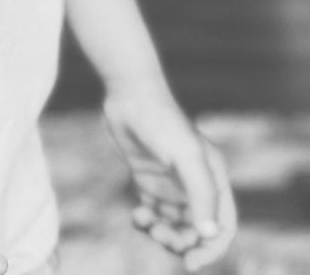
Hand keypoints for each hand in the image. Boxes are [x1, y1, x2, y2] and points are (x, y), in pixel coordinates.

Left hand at [102, 80, 236, 269]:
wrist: (129, 94)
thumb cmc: (162, 121)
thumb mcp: (186, 156)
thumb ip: (201, 194)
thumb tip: (209, 234)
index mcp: (214, 178)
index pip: (222, 226)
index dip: (211, 248)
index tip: (190, 262)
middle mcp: (195, 183)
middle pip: (195, 230)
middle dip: (180, 241)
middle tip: (160, 236)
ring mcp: (171, 183)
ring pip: (172, 224)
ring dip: (161, 232)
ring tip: (144, 222)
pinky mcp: (148, 179)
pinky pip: (152, 213)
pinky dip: (145, 221)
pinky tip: (136, 215)